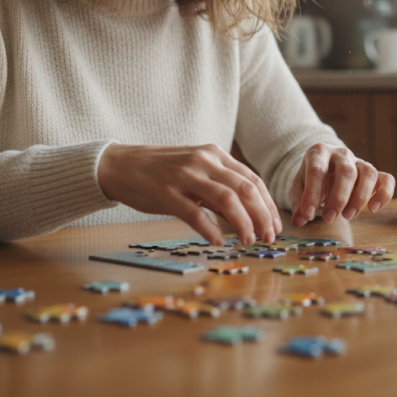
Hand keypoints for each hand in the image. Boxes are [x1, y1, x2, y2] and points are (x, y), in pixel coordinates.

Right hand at [97, 143, 281, 245]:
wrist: (120, 165)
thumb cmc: (161, 171)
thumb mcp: (195, 170)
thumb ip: (219, 187)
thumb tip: (247, 214)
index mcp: (214, 154)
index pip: (252, 180)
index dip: (268, 205)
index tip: (275, 225)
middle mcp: (203, 162)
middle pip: (246, 190)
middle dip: (262, 216)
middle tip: (268, 237)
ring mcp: (185, 177)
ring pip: (227, 200)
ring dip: (243, 224)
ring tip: (248, 241)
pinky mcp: (167, 194)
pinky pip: (196, 214)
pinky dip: (212, 230)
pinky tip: (220, 241)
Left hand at [288, 144, 394, 226]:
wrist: (326, 166)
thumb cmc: (312, 178)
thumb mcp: (300, 187)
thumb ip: (299, 203)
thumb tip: (298, 222)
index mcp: (319, 152)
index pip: (316, 170)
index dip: (312, 194)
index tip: (308, 215)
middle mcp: (341, 154)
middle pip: (346, 172)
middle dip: (338, 198)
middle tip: (329, 218)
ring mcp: (359, 162)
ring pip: (368, 174)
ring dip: (360, 197)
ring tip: (348, 216)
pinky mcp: (374, 173)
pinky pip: (386, 179)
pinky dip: (384, 194)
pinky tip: (373, 208)